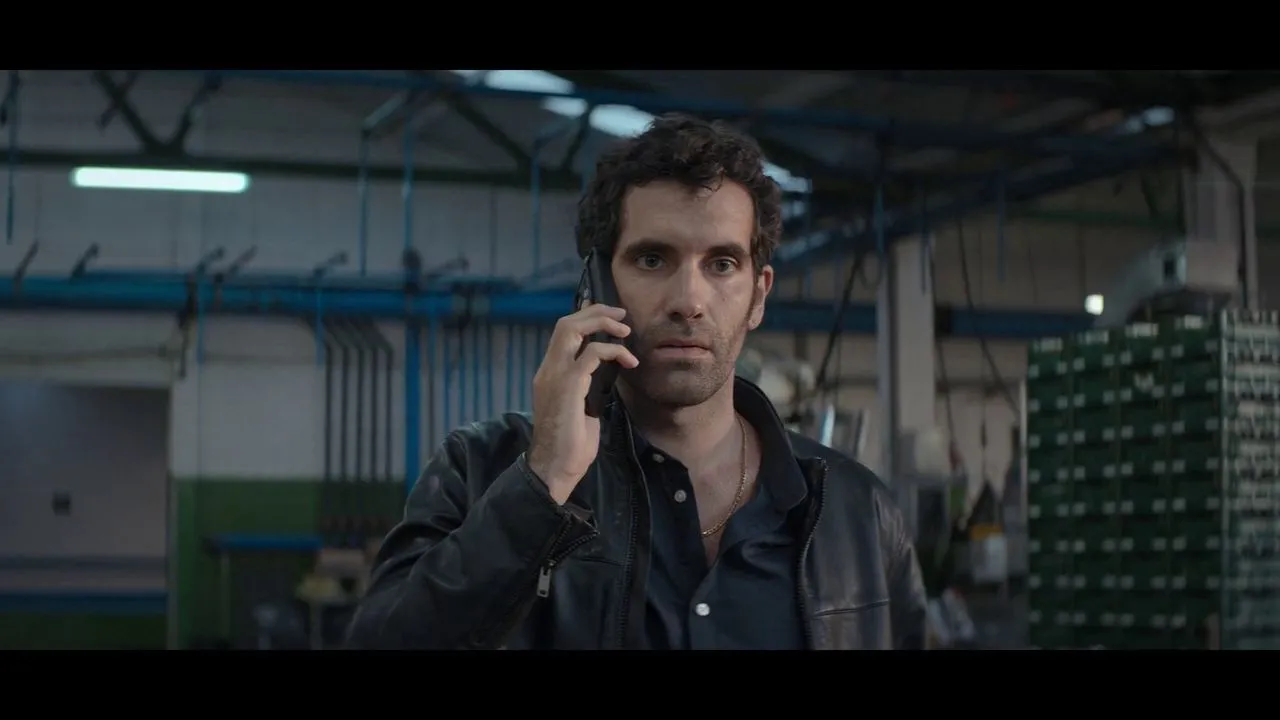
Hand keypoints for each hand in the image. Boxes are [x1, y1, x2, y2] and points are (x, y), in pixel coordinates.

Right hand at [527, 303, 637, 503]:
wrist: (555, 468)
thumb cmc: (570, 445)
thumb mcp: (582, 408)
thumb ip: (588, 387)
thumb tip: (607, 375)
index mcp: (549, 374)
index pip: (563, 334)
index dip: (586, 319)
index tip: (610, 318)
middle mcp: (548, 370)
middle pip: (566, 323)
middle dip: (595, 312)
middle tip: (621, 315)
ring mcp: (555, 376)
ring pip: (572, 329)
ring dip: (603, 324)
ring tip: (626, 331)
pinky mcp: (569, 385)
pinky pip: (592, 354)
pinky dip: (614, 351)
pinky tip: (629, 362)